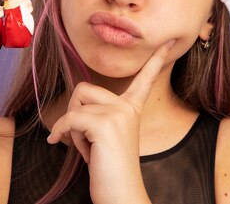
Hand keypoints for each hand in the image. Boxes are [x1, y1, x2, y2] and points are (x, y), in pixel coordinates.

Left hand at [47, 39, 176, 203]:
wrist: (120, 197)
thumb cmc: (109, 171)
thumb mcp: (104, 137)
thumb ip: (96, 117)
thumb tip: (69, 113)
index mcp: (132, 109)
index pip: (145, 78)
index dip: (157, 59)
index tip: (169, 41)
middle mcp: (128, 107)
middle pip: (84, 88)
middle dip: (73, 113)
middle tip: (83, 138)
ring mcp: (119, 114)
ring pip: (75, 105)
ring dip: (71, 128)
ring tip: (86, 148)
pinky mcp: (106, 124)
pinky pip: (70, 119)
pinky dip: (61, 132)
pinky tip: (60, 144)